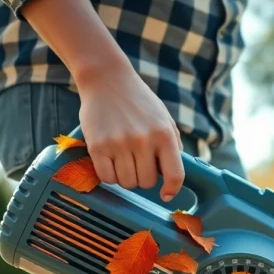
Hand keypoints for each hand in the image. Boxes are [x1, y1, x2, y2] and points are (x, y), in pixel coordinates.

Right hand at [75, 64, 185, 201]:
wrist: (106, 79)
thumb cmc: (139, 102)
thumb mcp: (164, 119)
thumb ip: (172, 146)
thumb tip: (173, 177)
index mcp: (164, 135)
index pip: (175, 175)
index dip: (172, 189)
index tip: (166, 194)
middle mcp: (143, 140)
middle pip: (146, 183)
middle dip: (143, 178)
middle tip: (138, 163)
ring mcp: (119, 143)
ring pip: (127, 183)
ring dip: (126, 177)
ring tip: (123, 159)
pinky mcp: (97, 146)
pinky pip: (107, 177)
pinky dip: (109, 175)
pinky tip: (110, 162)